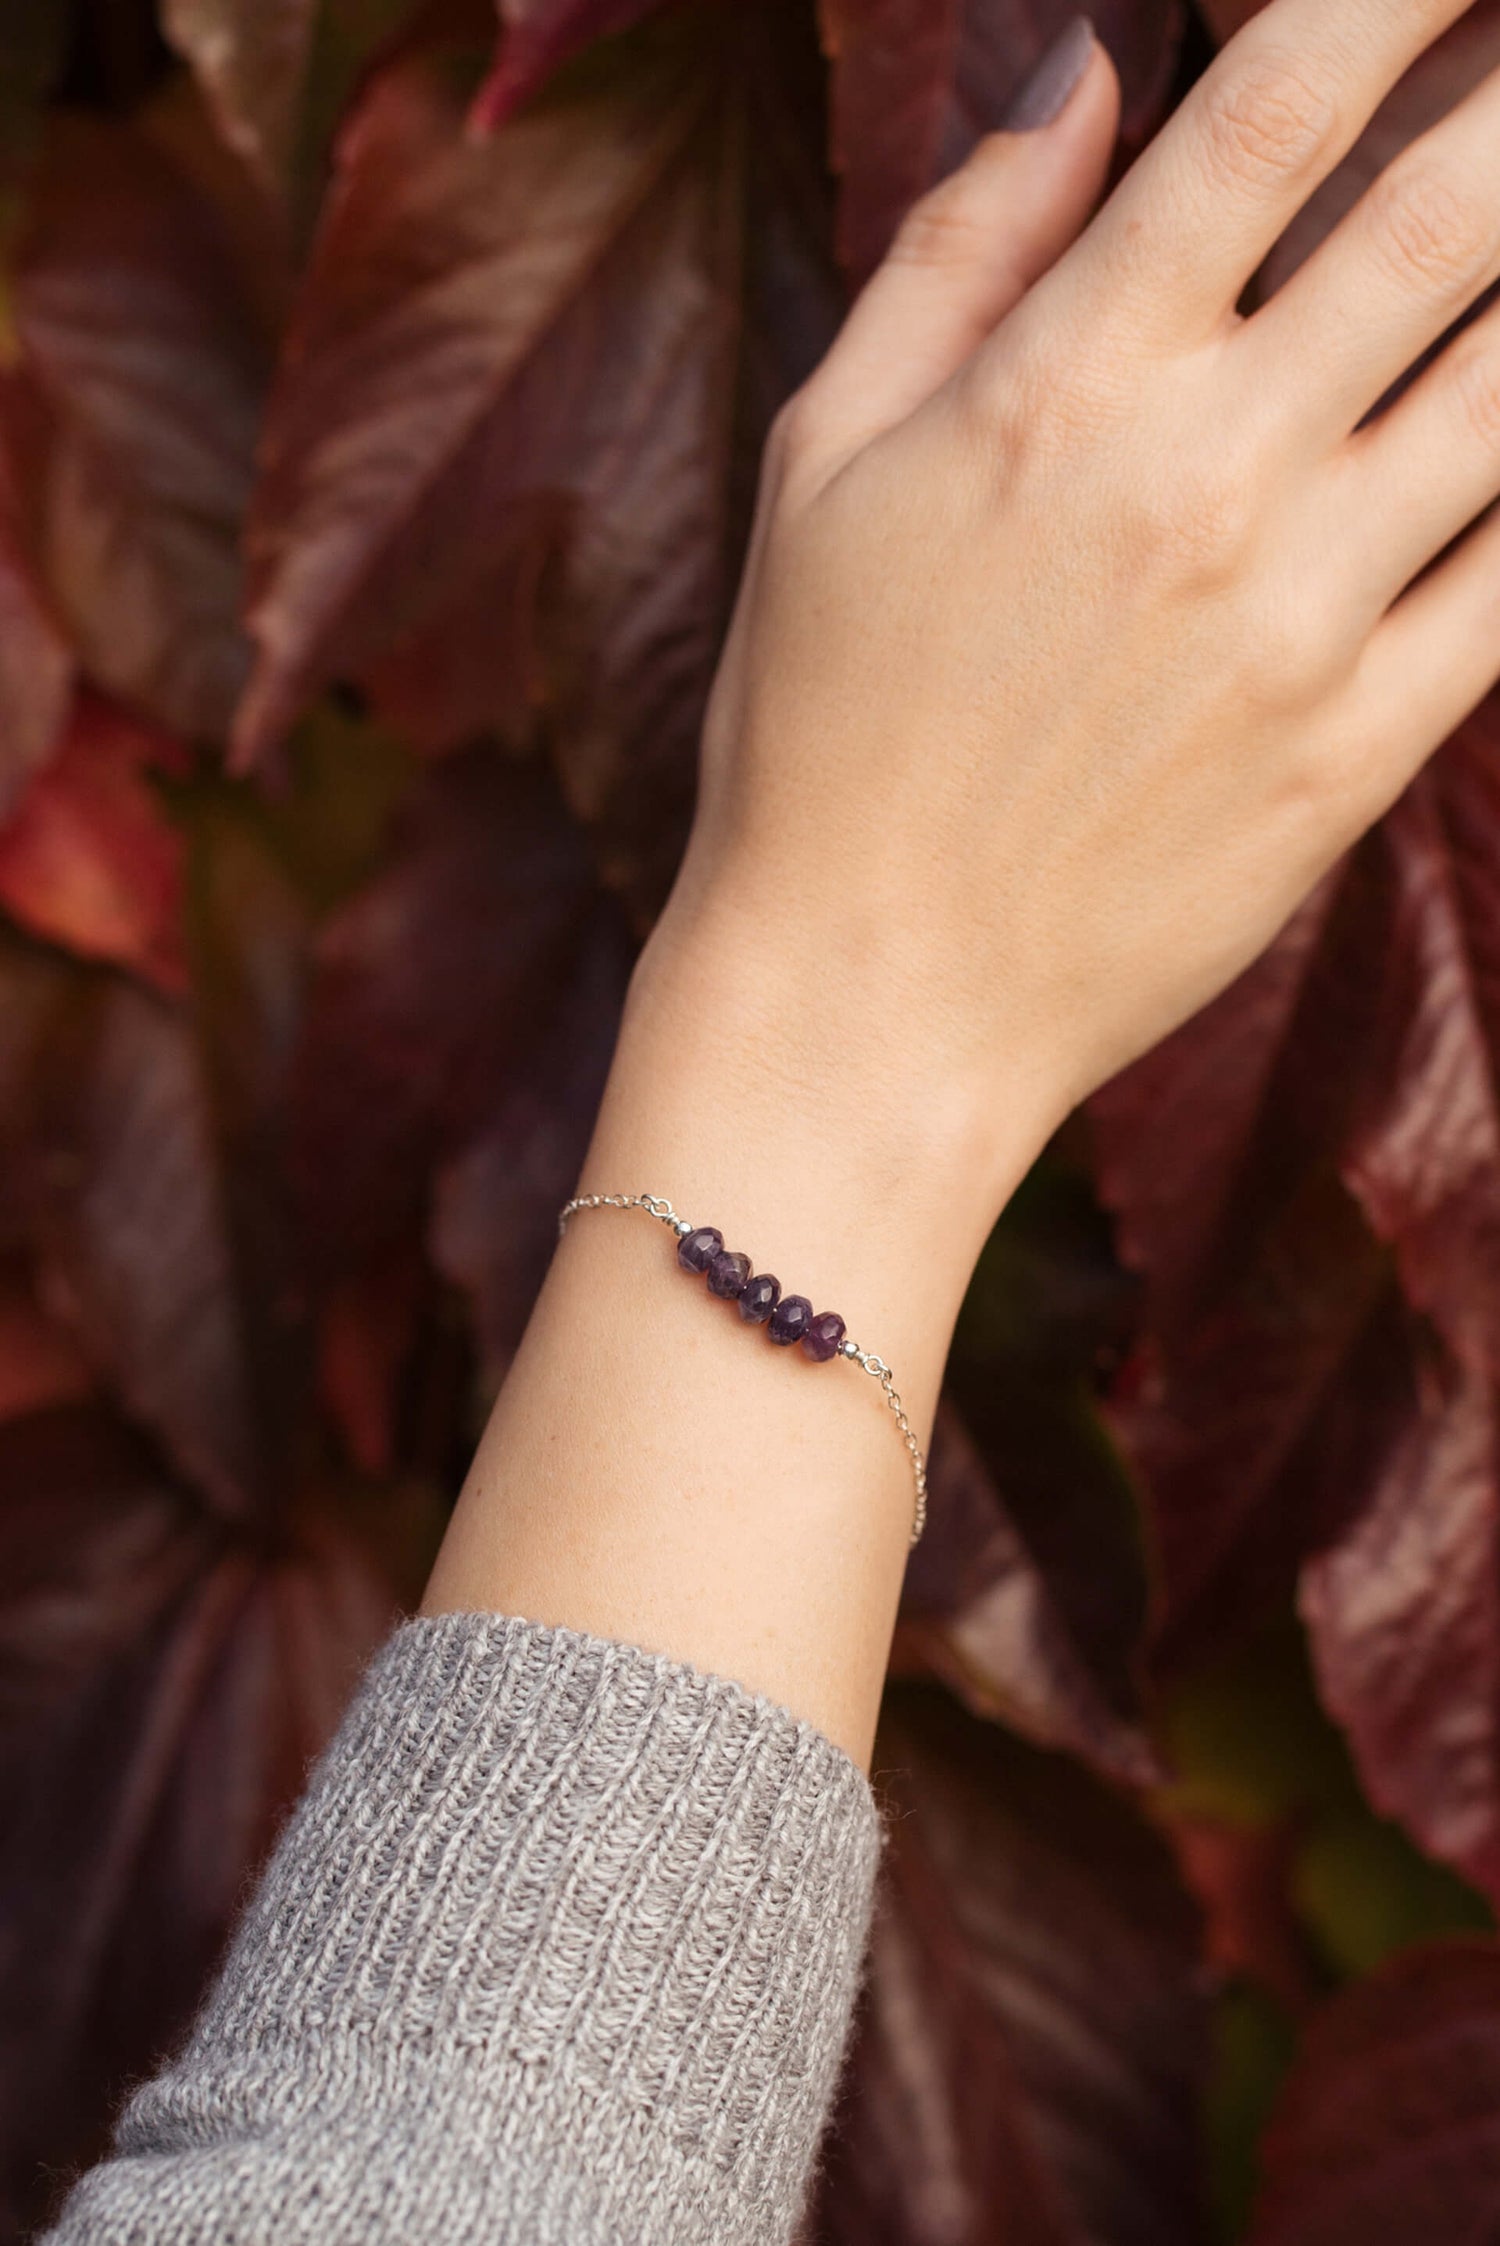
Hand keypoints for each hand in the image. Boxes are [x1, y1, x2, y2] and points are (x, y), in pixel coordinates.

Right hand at [649, 0, 1499, 1224]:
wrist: (873, 994)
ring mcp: (1303, 617)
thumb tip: (1084, 69)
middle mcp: (1207, 475)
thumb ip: (957, 252)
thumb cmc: (817, 726)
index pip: (1278, 105)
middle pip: (1453, 210)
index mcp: (1066, 383)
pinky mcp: (1358, 748)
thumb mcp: (825, 466)